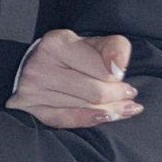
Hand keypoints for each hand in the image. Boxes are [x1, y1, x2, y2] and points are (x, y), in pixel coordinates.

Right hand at [9, 30, 138, 129]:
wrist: (31, 64)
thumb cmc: (70, 54)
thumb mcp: (93, 42)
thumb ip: (114, 48)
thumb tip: (119, 71)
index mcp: (58, 44)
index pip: (101, 69)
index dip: (118, 78)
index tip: (125, 80)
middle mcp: (42, 67)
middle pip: (95, 92)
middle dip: (118, 96)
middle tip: (129, 96)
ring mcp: (34, 90)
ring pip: (84, 107)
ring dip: (112, 111)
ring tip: (126, 108)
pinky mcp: (31, 109)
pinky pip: (65, 119)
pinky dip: (89, 120)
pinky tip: (105, 118)